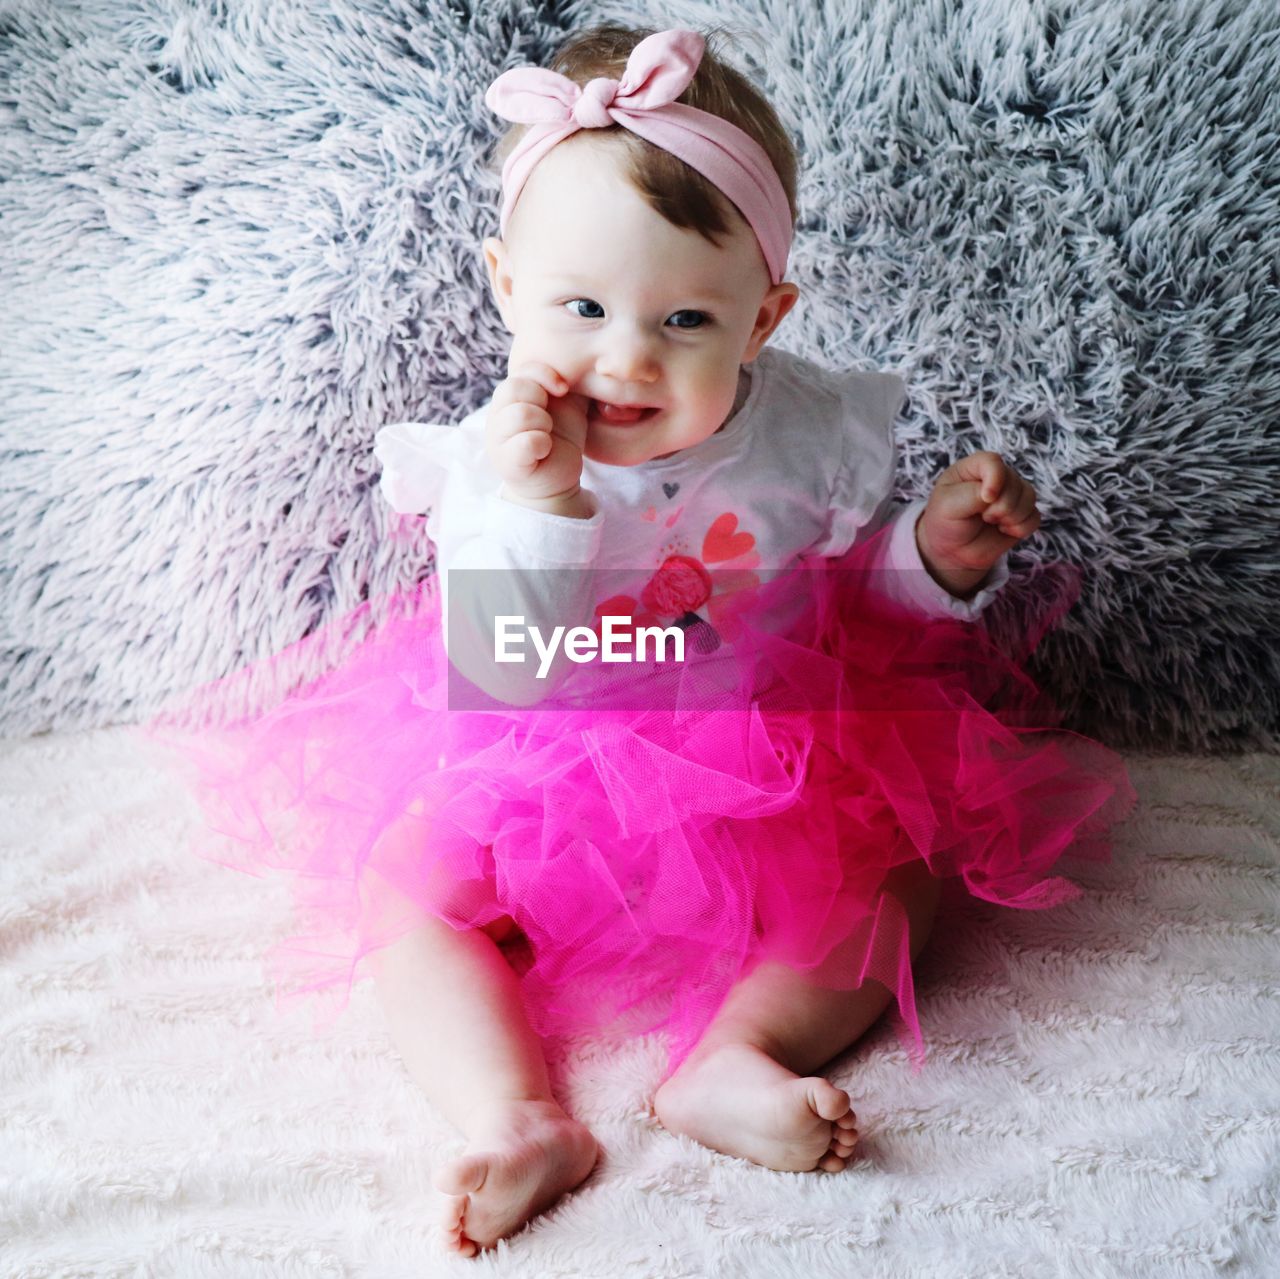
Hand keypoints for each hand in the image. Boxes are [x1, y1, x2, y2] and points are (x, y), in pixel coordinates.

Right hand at [485, 360, 589, 504]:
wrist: (557, 479)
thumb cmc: (559, 439)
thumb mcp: (564, 404)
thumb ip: (564, 380)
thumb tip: (582, 359)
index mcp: (509, 397)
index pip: (521, 369)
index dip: (546, 375)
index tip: (562, 390)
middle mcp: (496, 415)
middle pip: (516, 388)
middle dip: (542, 402)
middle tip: (549, 422)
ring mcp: (497, 440)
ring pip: (521, 414)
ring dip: (544, 425)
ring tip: (547, 437)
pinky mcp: (507, 463)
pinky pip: (525, 442)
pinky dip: (541, 445)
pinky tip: (544, 451)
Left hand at [916, 451, 1040, 596]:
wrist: (952, 551)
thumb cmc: (945, 523)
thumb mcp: (948, 506)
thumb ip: (971, 494)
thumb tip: (996, 494)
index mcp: (974, 468)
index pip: (993, 461)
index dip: (995, 479)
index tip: (986, 499)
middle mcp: (995, 478)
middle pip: (1014, 482)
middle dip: (1001, 506)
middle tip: (982, 517)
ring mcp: (1010, 495)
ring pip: (1029, 497)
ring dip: (1012, 516)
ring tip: (992, 523)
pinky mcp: (1021, 514)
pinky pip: (1035, 517)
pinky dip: (1021, 528)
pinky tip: (1005, 531)